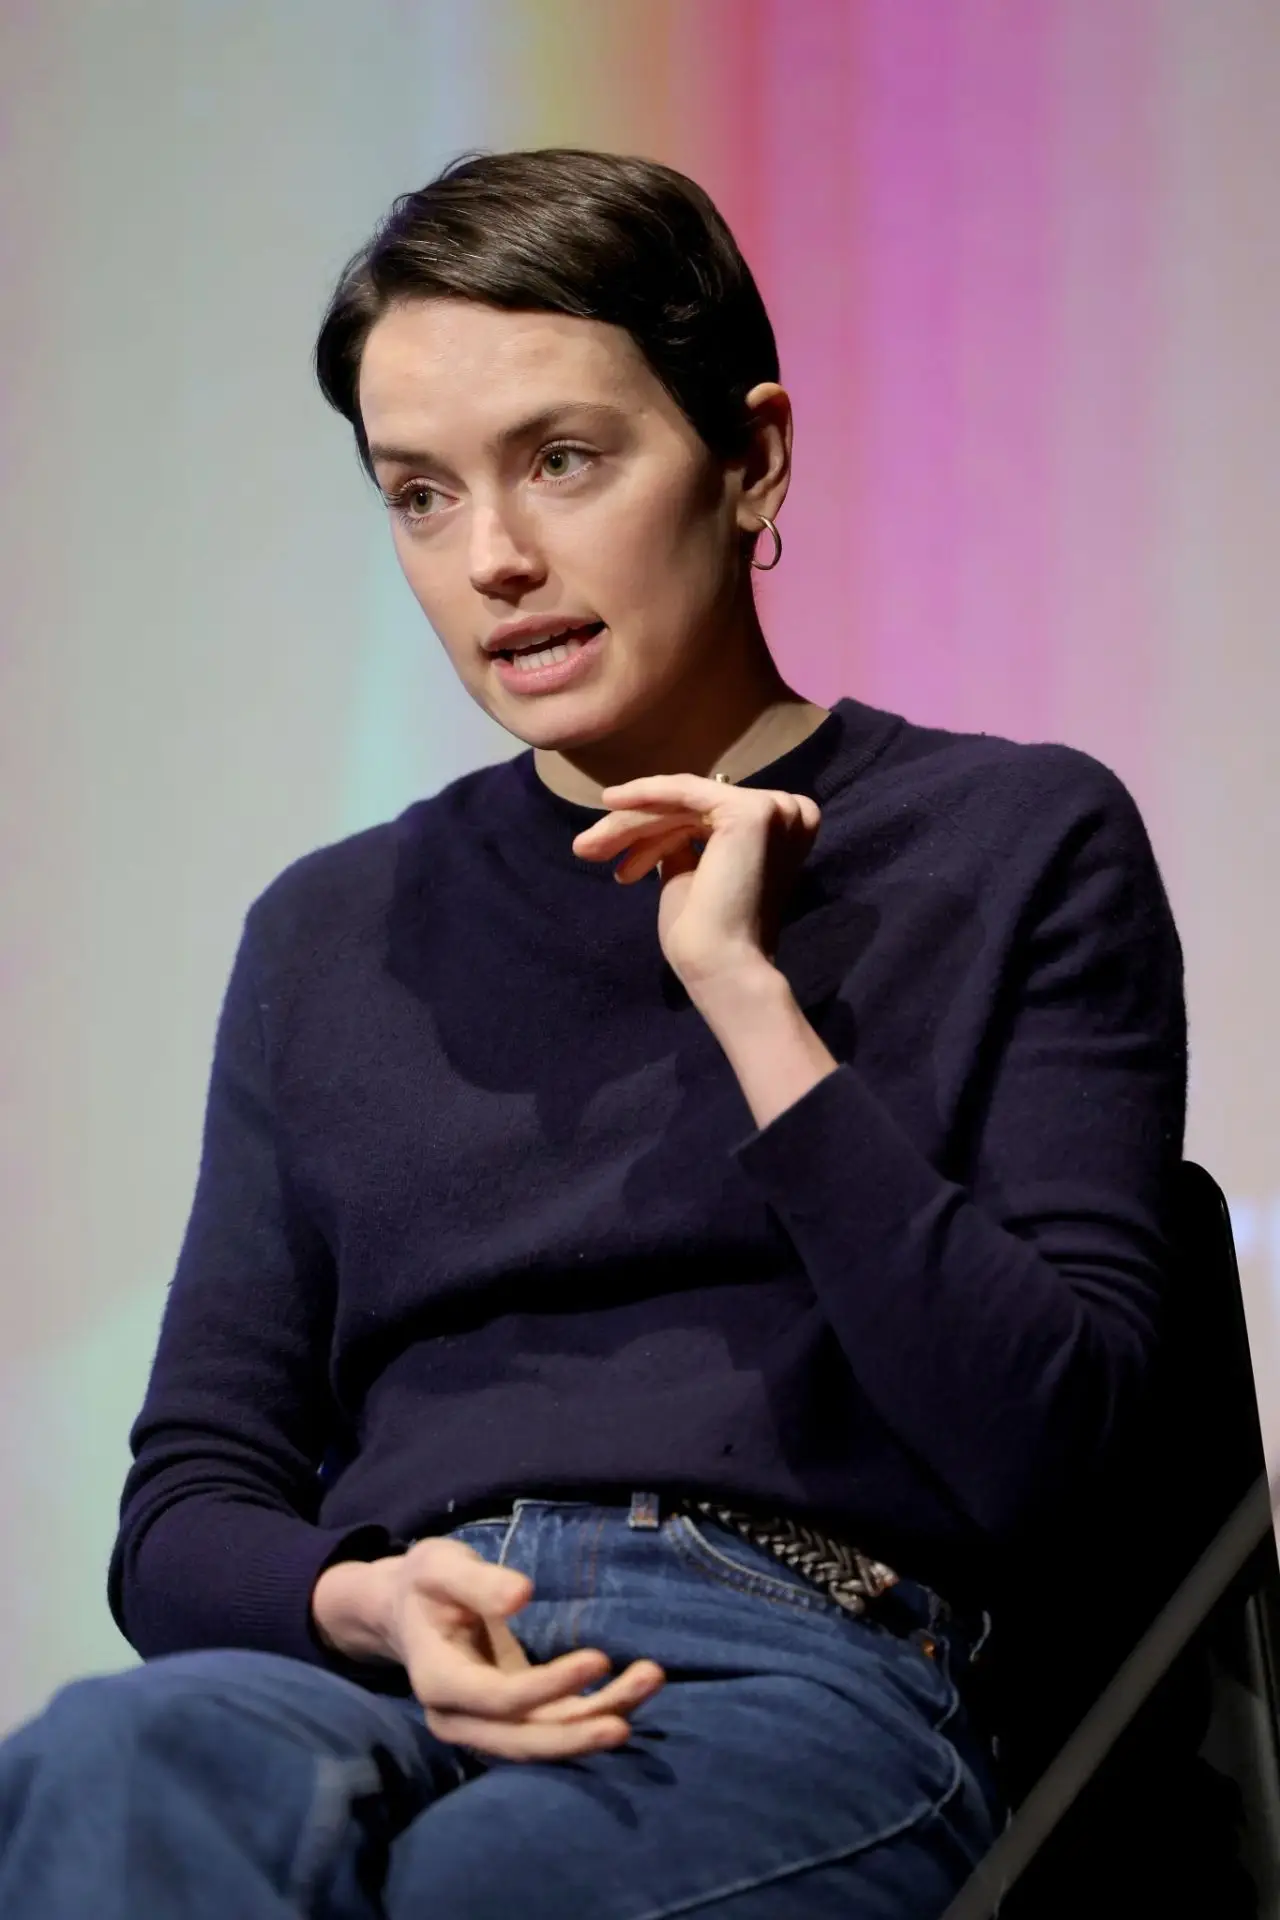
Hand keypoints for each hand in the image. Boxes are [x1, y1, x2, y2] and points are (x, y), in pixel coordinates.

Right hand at [311, 1540, 664, 1761]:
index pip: (498, 1699)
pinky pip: (552, 1726)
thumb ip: (478, 1582)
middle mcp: (458, 1718)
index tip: (598, 1659)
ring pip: (544, 1738)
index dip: (547, 1687)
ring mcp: (484, 1725)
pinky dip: (592, 1713)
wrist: (407, 1610)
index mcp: (437, 1680)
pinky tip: (632, 1692)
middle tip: (628, 1719)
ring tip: (650, 1682)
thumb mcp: (440, 1566)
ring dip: (597, 1719)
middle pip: (522, 1740)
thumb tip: (523, 1595)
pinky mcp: (509, 1719)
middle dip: (577, 1732)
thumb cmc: (425, 1582)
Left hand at [572, 775, 820, 995]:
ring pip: (682, 805)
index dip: (653, 838)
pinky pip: (685, 793)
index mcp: (780, 834)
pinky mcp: (750, 811)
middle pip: (690, 812)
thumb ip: (684, 847)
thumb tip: (662, 830)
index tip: (616, 863)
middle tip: (586, 848)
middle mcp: (787, 815)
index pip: (704, 822)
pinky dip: (645, 795)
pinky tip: (609, 802)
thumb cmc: (705, 936)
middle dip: (634, 830)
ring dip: (630, 825)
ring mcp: (771, 810)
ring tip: (587, 847)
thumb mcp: (689, 878)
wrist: (722, 966)